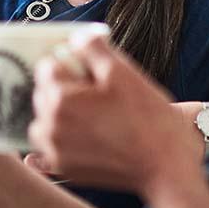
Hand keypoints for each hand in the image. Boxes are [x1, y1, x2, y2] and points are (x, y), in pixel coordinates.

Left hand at [27, 32, 196, 195]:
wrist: (164, 165)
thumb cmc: (147, 118)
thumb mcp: (123, 72)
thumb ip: (93, 48)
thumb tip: (76, 38)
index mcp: (61, 98)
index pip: (47, 66)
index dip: (69, 63)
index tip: (89, 71)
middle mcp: (50, 125)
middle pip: (44, 93)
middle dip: (63, 88)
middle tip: (97, 93)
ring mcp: (55, 150)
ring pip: (45, 120)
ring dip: (60, 113)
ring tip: (92, 115)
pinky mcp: (63, 170)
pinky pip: (49, 147)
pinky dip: (61, 138)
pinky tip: (86, 135)